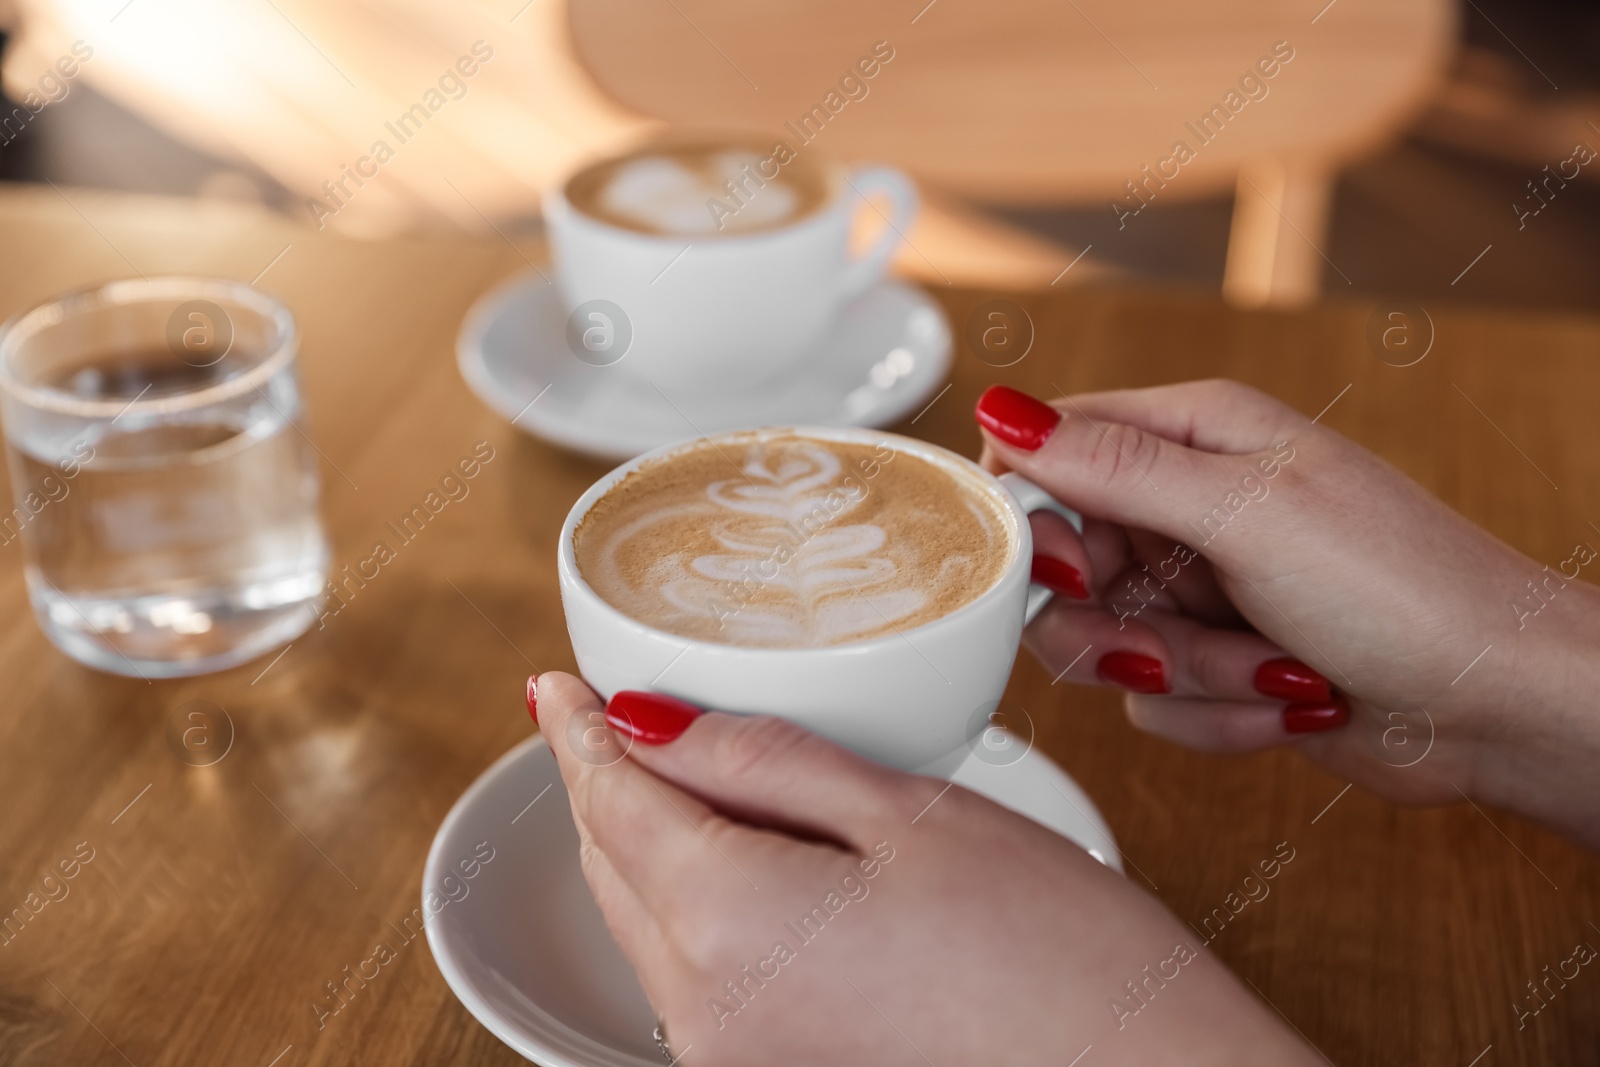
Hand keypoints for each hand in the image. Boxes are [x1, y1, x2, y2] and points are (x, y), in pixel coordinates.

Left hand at [533, 672, 1319, 1065]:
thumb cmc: (1058, 953)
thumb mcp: (913, 815)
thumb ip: (767, 762)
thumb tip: (656, 723)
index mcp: (728, 924)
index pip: (612, 801)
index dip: (578, 731)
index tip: (556, 686)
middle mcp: (705, 1012)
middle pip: (615, 867)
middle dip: (607, 782)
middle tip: (614, 711)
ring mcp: (733, 1059)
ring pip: (649, 925)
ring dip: (650, 844)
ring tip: (682, 771)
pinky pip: (695, 977)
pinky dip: (694, 907)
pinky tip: (738, 862)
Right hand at [976, 379, 1599, 846]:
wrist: (1494, 706)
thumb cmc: (1404, 587)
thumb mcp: (1246, 512)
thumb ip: (1113, 467)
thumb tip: (1003, 410)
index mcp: (1195, 437)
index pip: (1050, 453)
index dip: (1032, 518)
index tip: (1059, 570)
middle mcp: (1186, 508)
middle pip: (1061, 563)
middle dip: (1113, 622)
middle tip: (1162, 642)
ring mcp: (1197, 589)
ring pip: (1100, 641)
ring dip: (1183, 673)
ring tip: (1269, 670)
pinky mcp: (1212, 663)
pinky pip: (1150, 699)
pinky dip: (1213, 713)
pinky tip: (1286, 701)